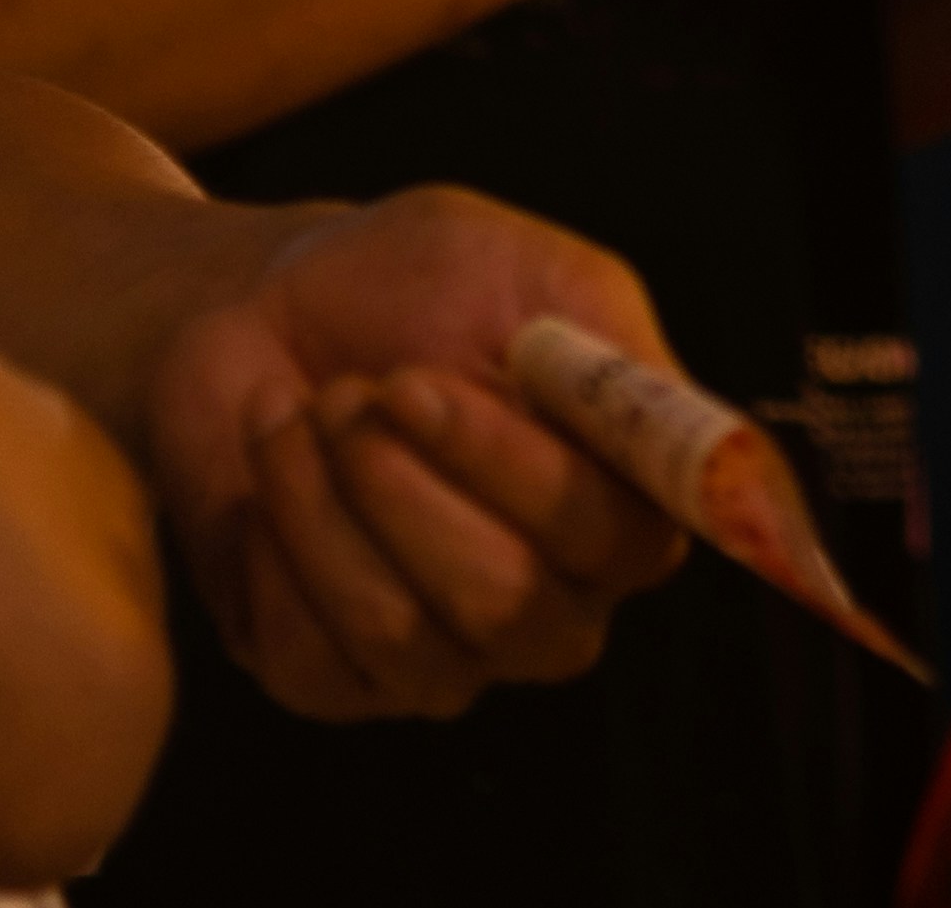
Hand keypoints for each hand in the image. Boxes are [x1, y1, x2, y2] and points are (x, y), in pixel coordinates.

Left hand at [131, 189, 690, 721]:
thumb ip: (613, 351)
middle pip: (511, 605)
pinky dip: (276, 549)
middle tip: (354, 392)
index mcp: (626, 505)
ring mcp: (447, 656)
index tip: (420, 388)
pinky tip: (273, 477)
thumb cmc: (411, 282)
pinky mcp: (336, 682)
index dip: (523, 474)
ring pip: (405, 637)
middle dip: (405, 485)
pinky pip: (312, 660)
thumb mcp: (527, 269)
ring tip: (304, 412)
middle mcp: (555, 601)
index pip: (625, 539)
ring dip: (329, 507)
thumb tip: (690, 433)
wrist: (260, 309)